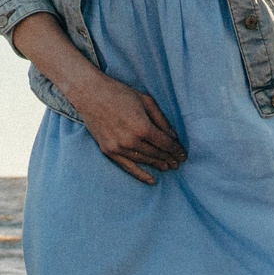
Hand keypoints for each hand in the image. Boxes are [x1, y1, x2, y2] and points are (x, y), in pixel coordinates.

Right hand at [70, 72, 185, 184]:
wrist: (90, 95)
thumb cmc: (120, 93)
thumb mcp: (146, 101)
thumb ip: (161, 119)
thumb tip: (173, 136)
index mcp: (142, 127)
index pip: (165, 144)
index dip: (176, 150)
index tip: (183, 155)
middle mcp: (131, 140)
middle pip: (156, 154)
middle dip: (169, 158)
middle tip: (178, 163)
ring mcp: (118, 148)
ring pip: (144, 160)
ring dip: (158, 165)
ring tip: (168, 168)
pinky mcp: (108, 151)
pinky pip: (128, 167)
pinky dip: (141, 175)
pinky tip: (152, 180)